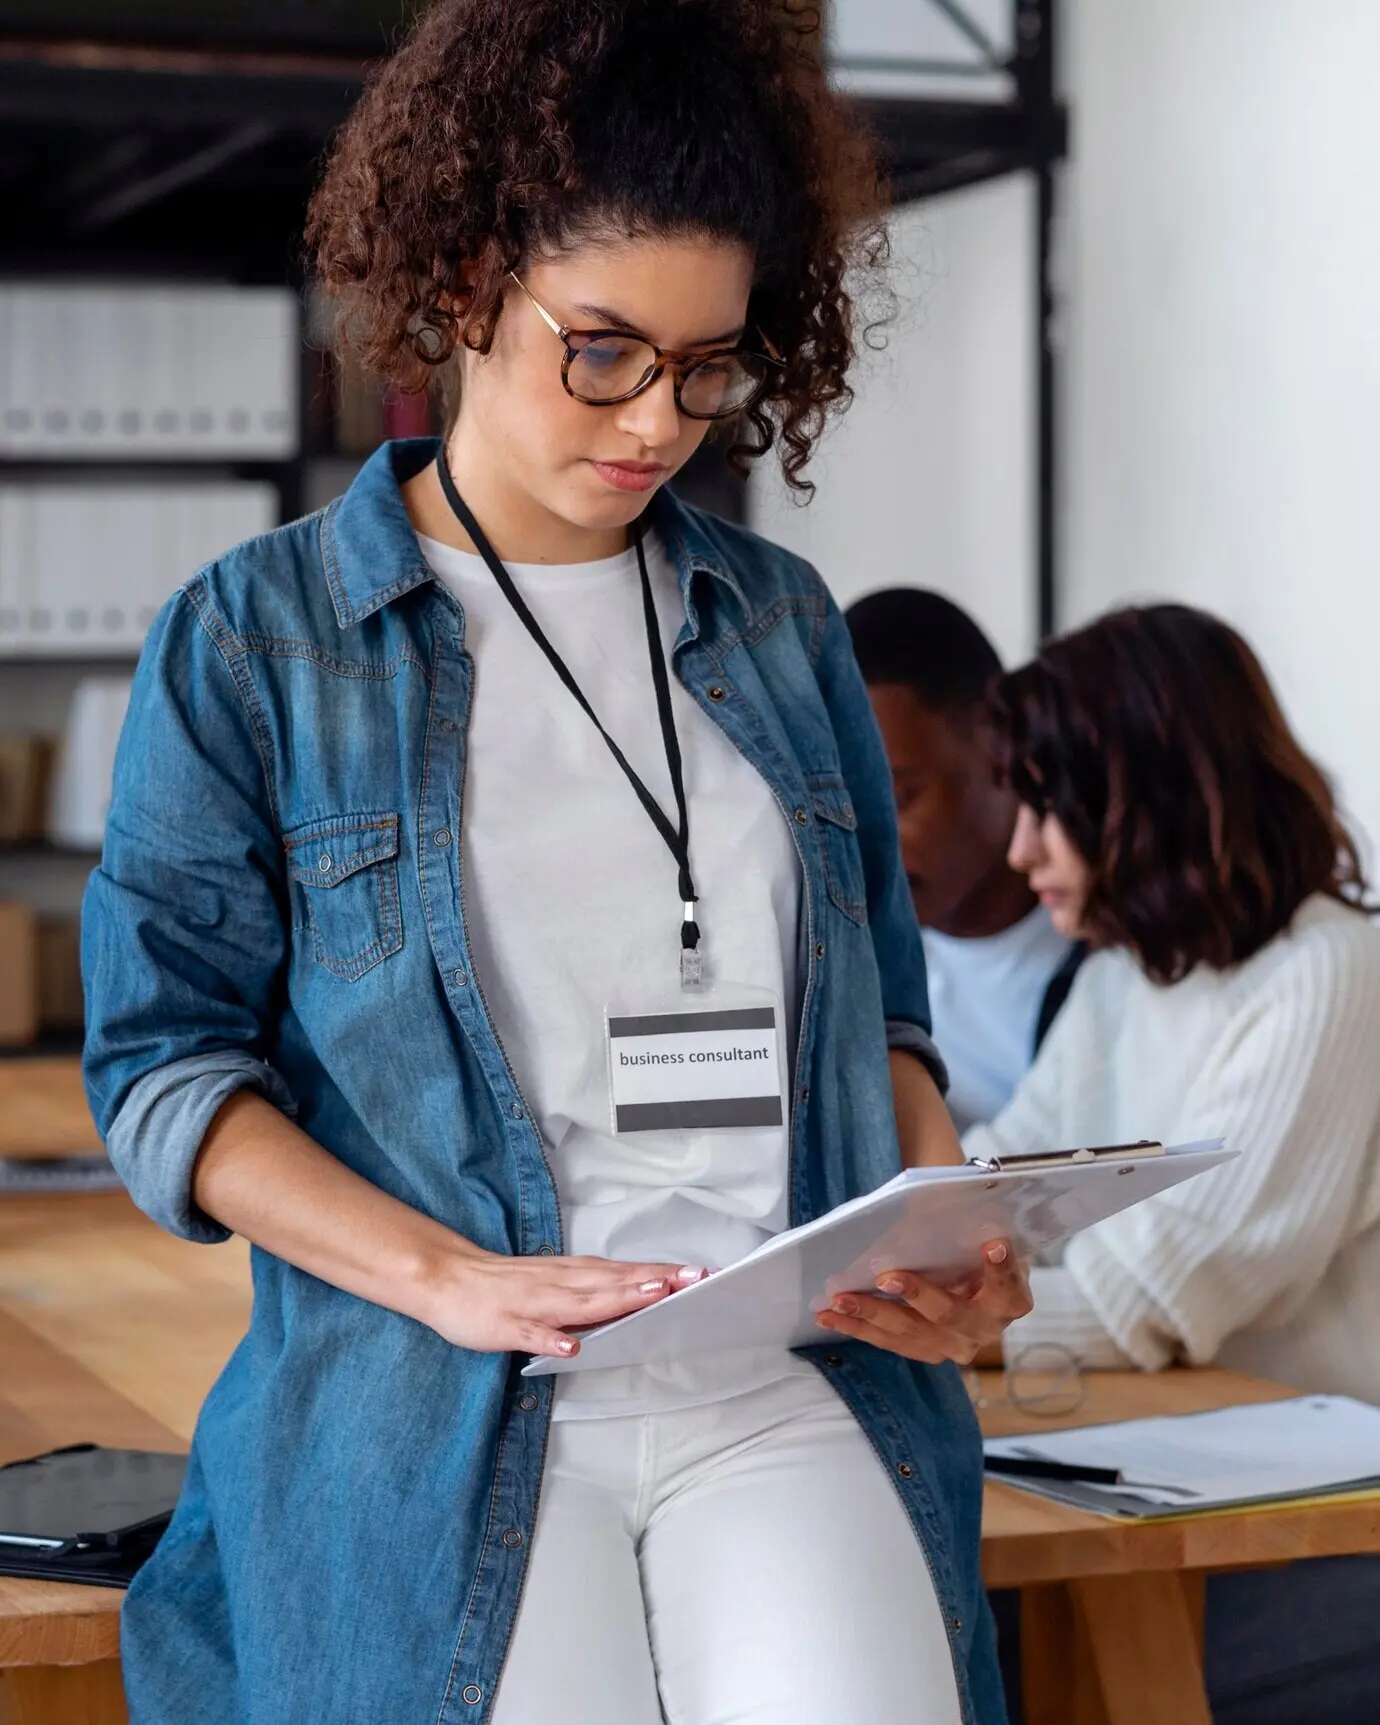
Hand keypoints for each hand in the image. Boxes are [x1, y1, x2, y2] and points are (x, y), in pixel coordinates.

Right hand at [418, 1245, 708, 1356]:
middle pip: (613, 1281)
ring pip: (580, 1301)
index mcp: (571, 1276)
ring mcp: (532, 1303)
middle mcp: (558, 1283)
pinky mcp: (505, 1324)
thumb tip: (635, 1301)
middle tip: (694, 1279)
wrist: (445, 1278)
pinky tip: (570, 1346)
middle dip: (654, 1281)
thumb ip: (591, 1294)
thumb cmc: (504, 1286)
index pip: (623, 1272)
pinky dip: (550, 1338)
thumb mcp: (554, 1285)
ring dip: (616, 1299)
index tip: (699, 1274)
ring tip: (651, 1298)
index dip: (661, 1273)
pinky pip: (531, 1333)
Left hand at [814, 1240, 1031, 1365]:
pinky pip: (891, 1343)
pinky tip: (829, 1316)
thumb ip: (964, 1221)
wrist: (971, 1271)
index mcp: (1011, 1298)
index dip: (1003, 1268)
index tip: (992, 1244)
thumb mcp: (977, 1230)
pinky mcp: (927, 1351)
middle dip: (917, 1296)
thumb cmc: (972, 1243)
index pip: (1010, 1284)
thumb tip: (924, 1201)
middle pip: (952, 1315)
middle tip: (887, 1277)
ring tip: (840, 1299)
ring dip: (872, 1315)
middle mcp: (986, 1328)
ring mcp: (955, 1344)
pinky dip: (859, 1328)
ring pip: (912, 1333)